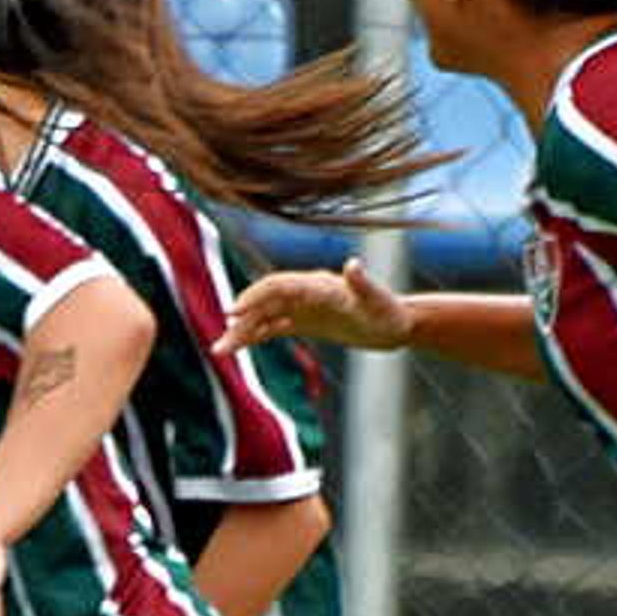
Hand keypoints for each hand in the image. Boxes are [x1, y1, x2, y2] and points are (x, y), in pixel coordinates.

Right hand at [220, 259, 411, 354]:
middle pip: (264, 302)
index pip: (279, 285)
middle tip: (221, 343)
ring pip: (264, 316)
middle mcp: (306, 292)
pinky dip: (255, 336)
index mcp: (318, 284)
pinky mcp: (304, 321)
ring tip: (220, 351)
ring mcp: (303, 306)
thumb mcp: (378, 300)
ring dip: (242, 331)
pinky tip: (238, 347)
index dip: (256, 296)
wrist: (396, 324)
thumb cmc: (390, 312)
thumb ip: (363, 283)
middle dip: (241, 320)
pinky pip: (273, 327)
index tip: (235, 313)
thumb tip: (352, 264)